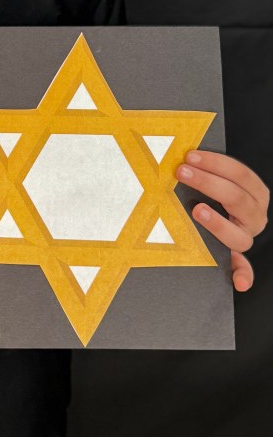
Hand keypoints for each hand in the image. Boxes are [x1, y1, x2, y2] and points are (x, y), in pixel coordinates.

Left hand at [176, 150, 269, 291]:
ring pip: (238, 232)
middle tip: (181, 172)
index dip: (216, 164)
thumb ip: (208, 170)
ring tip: (197, 210)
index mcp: (255, 192)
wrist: (225, 214)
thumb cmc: (215, 194)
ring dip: (217, 223)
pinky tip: (239, 282)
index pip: (240, 174)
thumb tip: (186, 155)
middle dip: (207, 183)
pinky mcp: (239, 257)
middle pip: (236, 198)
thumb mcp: (218, 181)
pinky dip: (243, 275)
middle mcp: (255, 215)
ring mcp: (247, 236)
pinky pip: (244, 269)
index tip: (190, 156)